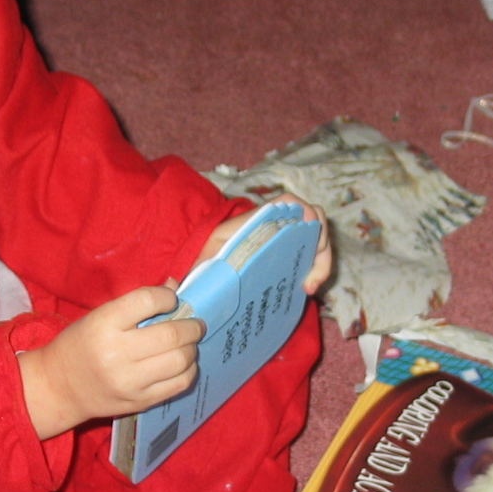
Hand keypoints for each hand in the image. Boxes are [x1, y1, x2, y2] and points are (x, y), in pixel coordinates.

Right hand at [18, 286, 204, 439]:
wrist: (59, 387)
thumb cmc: (80, 345)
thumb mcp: (98, 316)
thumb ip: (135, 304)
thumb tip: (174, 287)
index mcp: (103, 324)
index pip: (147, 301)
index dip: (167, 297)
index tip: (171, 299)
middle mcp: (116, 353)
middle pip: (170, 335)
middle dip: (191, 326)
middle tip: (195, 324)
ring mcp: (129, 381)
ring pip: (180, 361)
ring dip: (191, 348)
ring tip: (188, 343)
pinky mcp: (140, 401)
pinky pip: (179, 384)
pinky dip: (188, 370)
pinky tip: (183, 363)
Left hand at [193, 193, 332, 294]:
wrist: (207, 272)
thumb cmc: (204, 263)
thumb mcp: (198, 265)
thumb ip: (192, 273)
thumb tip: (171, 285)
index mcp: (253, 222)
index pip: (287, 202)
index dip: (304, 209)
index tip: (309, 227)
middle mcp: (275, 225)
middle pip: (313, 220)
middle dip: (320, 247)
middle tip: (309, 281)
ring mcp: (286, 240)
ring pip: (317, 238)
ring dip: (321, 261)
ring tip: (308, 287)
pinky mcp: (291, 256)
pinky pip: (313, 255)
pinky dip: (317, 269)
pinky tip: (306, 289)